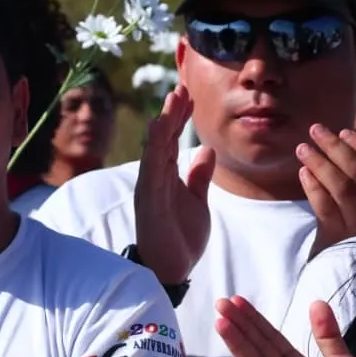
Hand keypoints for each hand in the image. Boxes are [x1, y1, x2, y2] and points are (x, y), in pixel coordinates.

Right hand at [133, 85, 215, 284]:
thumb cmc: (180, 237)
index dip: (180, 117)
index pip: (171, 140)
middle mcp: (154, 178)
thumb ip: (199, 177)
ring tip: (172, 100)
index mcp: (166, 177)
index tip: (189, 95)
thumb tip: (206, 150)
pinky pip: (151, 170)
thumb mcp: (197, 201)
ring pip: (156, 149)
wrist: (171, 269)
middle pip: (162, 139)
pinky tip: (158, 130)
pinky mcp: (149, 200)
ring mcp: (150, 188)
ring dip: (164, 124)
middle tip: (182, 87)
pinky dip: (154, 148)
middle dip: (172, 113)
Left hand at [299, 125, 355, 257]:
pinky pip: (326, 207)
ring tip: (302, 148)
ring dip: (321, 163)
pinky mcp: (337, 237)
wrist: (340, 277)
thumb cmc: (346, 234)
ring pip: (343, 187)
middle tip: (315, 130)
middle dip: (336, 147)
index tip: (344, 130)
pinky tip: (302, 173)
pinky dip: (314, 187)